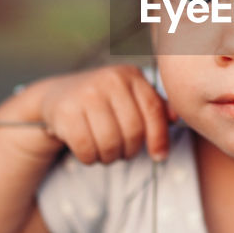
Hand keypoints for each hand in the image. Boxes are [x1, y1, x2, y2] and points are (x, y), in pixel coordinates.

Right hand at [36, 65, 173, 163]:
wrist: (56, 97)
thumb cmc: (103, 102)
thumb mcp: (130, 97)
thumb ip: (155, 107)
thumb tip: (176, 119)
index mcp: (130, 75)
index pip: (153, 110)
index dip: (159, 137)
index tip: (159, 157)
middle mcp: (109, 79)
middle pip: (133, 131)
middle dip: (130, 150)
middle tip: (122, 153)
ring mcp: (85, 94)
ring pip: (110, 143)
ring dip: (109, 157)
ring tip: (105, 152)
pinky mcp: (65, 112)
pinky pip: (86, 148)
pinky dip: (90, 158)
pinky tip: (88, 151)